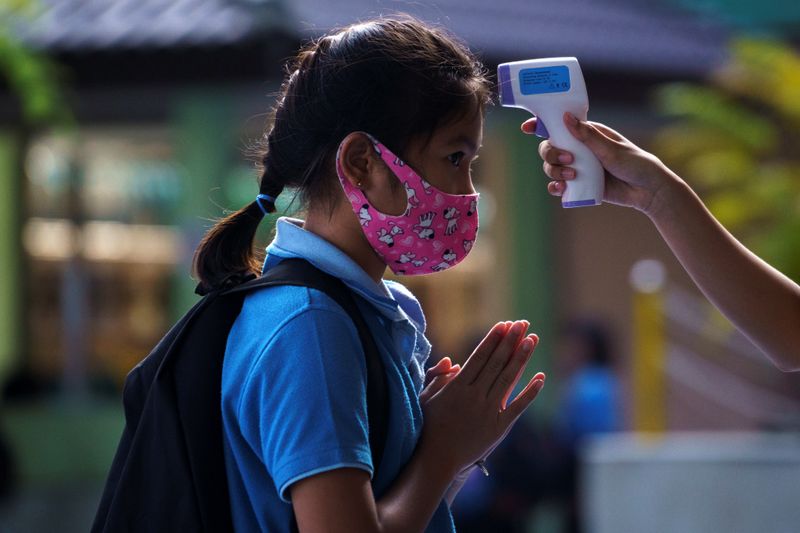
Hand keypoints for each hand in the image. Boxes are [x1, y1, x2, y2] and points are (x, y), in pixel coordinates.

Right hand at [418, 321, 545, 474]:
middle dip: (510, 341)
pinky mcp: (499, 428)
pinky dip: (530, 392)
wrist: (437, 460)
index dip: (492, 339)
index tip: (503, 324)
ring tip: (532, 339)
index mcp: (457, 387)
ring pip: (508, 379)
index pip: (479, 357)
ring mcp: (488, 412)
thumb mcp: (425, 398)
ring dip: (521, 358)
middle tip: (522, 323)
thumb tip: (453, 361)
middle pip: (496, 363)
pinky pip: (518, 407)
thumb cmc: (428, 426)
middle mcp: (474, 397)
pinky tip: (540, 377)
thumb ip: (438, 377)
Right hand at [522, 113, 680, 215]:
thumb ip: (588, 136)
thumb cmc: (635, 163)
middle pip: (550, 147)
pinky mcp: (579, 184)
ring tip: (572, 177)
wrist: (647, 191)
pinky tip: (561, 189)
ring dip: (554, 171)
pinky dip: (555, 186)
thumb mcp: (611, 149)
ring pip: (551, 167)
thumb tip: (566, 117)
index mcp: (587, 133)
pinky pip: (558, 184)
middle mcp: (579, 149)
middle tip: (567, 160)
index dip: (540, 125)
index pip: (559, 125)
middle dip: (551, 154)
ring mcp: (578, 167)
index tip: (527, 127)